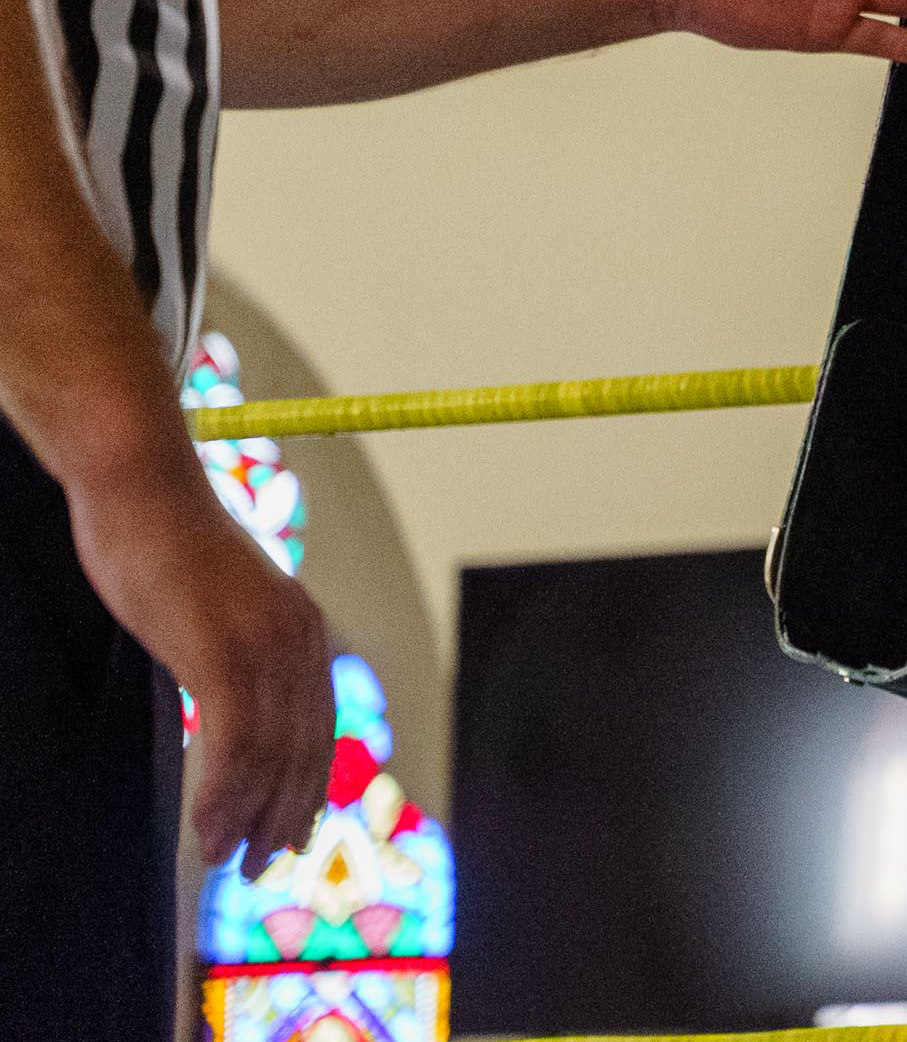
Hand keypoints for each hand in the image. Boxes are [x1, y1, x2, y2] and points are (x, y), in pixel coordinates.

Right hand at [68, 442, 329, 880]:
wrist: (142, 488)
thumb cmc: (166, 546)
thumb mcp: (216, 606)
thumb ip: (233, 651)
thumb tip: (231, 697)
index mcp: (303, 629)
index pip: (317, 726)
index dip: (306, 787)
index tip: (289, 833)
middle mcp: (298, 638)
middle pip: (304, 749)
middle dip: (283, 814)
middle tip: (254, 866)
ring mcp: (263, 643)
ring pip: (270, 754)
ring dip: (247, 815)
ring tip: (222, 858)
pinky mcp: (221, 649)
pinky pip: (236, 739)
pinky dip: (225, 790)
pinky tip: (207, 824)